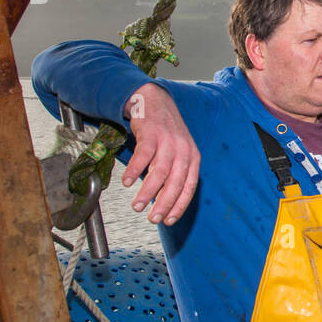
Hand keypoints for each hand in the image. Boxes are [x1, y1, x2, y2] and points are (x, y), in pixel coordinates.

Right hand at [122, 83, 199, 224]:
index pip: (189, 187)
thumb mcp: (178, 152)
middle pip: (175, 182)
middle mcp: (183, 150)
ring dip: (147, 192)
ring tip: (137, 206)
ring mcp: (168, 141)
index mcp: (193, 158)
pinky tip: (127, 183)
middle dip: (163, 204)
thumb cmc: (165, 133)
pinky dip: (135, 170)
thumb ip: (174, 174)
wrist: (155, 101)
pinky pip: (143, 155)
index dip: (179, 206)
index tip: (169, 221)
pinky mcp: (151, 133)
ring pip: (159, 172)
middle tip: (152, 219)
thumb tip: (163, 202)